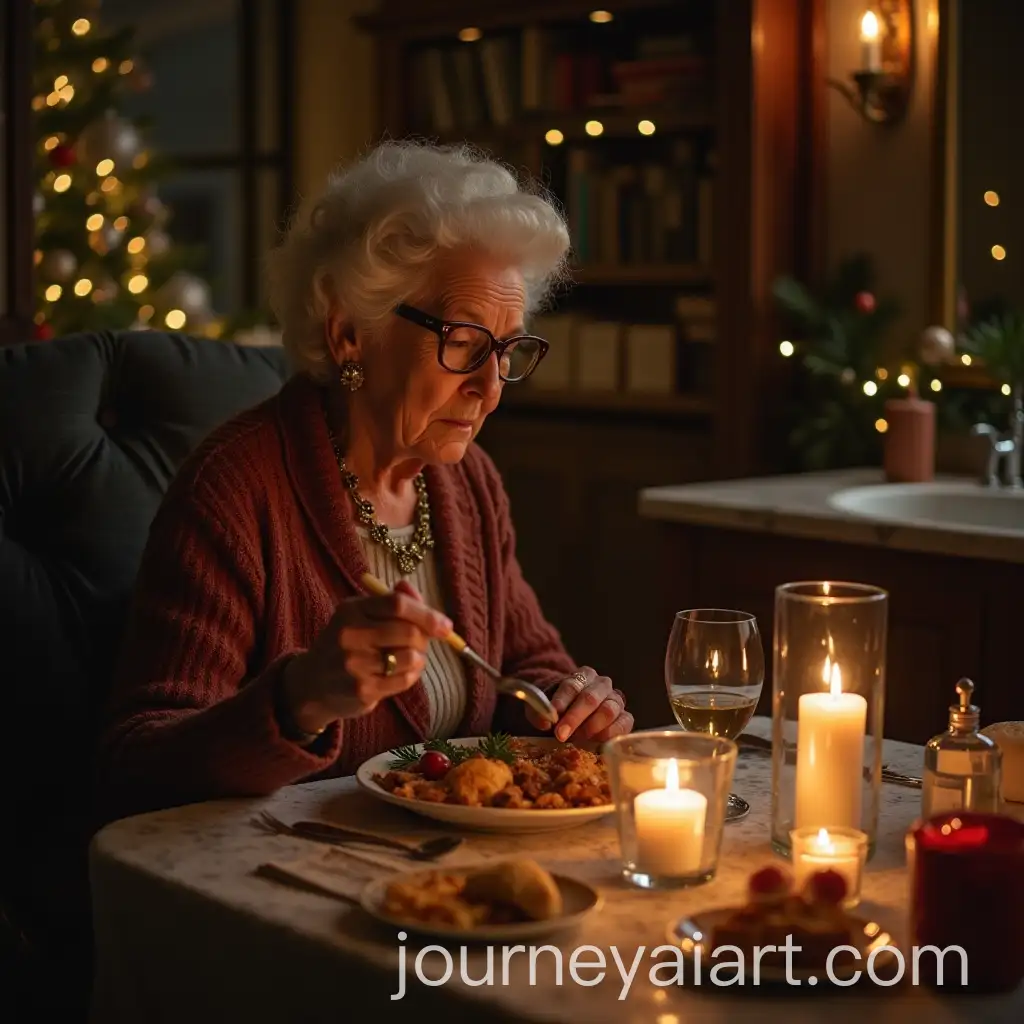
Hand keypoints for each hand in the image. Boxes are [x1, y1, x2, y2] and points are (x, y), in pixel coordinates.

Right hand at [282, 579, 450, 732]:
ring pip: (410, 657)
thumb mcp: (361, 615)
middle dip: (425, 639)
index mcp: (351, 609)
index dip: (427, 613)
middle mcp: (349, 634)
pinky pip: (404, 680)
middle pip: (408, 632)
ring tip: (409, 659)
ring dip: (419, 659)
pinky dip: (411, 676)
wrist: (312, 683)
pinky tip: (401, 673)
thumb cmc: (347, 644)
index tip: (445, 625)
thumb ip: (390, 601)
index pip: (397, 603)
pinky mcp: (362, 690)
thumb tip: (411, 588)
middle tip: (424, 644)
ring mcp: (354, 664)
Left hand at [528, 667, 632, 742]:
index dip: (562, 700)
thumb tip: (544, 721)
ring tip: (577, 739)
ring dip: (591, 727)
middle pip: (590, 698)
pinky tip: (596, 743)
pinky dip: (610, 734)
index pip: (572, 685)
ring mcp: (616, 700)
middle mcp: (602, 684)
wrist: (577, 714)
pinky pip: (623, 724)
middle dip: (575, 717)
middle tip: (561, 735)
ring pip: (608, 710)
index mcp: (582, 675)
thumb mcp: (545, 708)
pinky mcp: (625, 717)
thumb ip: (539, 712)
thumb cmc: (561, 710)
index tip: (553, 715)